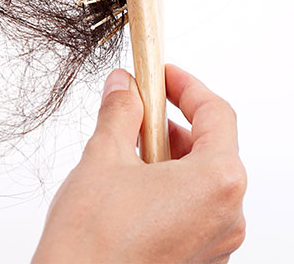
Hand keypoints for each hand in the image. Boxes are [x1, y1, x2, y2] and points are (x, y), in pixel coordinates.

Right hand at [33, 65, 245, 262]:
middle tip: (136, 109)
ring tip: (125, 152)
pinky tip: (131, 186)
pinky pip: (194, 210)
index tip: (162, 74)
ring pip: (201, 181)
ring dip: (168, 157)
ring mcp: (216, 243)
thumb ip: (120, 112)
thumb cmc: (93, 237)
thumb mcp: (104, 156)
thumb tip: (124, 86)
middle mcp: (228, 216)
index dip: (186, 87)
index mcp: (216, 182)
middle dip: (172, 124)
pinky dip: (169, 188)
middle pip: (212, 149)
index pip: (217, 115)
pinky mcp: (198, 260)